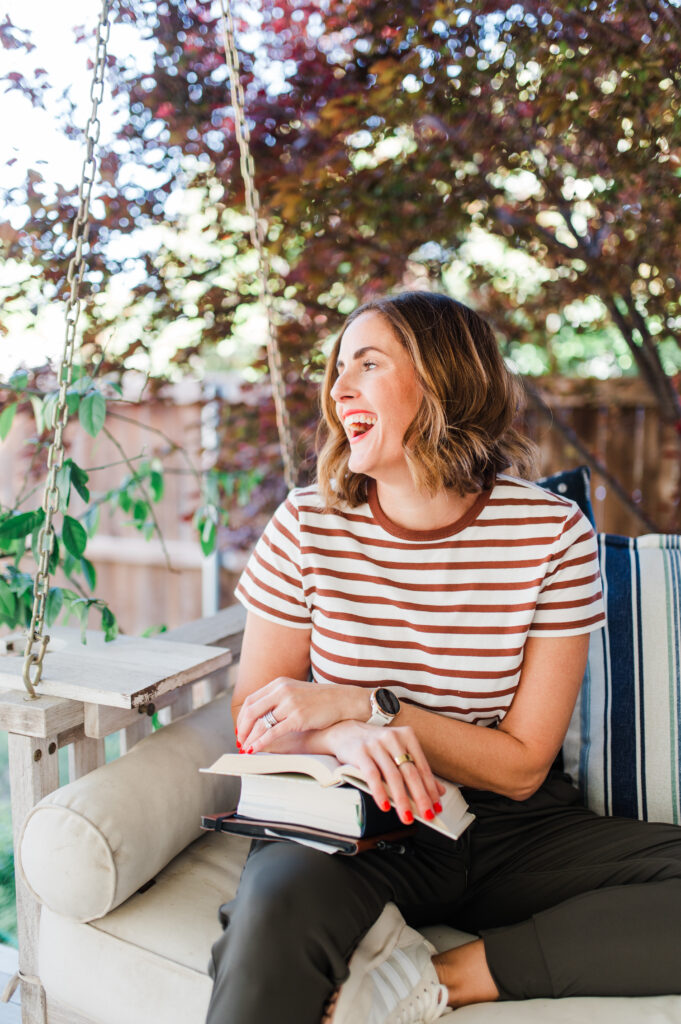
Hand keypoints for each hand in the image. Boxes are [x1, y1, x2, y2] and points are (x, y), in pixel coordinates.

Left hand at [236, 677, 367, 752]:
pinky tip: (255, 749)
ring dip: (250, 738)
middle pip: (251, 711)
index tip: (240, 729)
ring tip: (246, 748)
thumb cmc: (319, 699)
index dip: (242, 717)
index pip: (251, 700)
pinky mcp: (297, 717)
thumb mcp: (295, 691)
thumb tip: (259, 716)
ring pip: (261, 723)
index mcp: (279, 684)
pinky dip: (261, 742)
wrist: (342, 700)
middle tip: (240, 741)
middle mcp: (282, 691)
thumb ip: (277, 699)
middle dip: (242, 729)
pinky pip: (273, 732)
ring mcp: (290, 704)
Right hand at [322, 720, 445, 825]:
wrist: (344, 731)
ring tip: (407, 816)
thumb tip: (438, 791)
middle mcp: (392, 738)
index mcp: (407, 736)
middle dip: (421, 797)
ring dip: (402, 800)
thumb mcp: (398, 751)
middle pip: (410, 772)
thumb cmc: (375, 745)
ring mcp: (375, 744)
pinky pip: (372, 775)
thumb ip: (417, 768)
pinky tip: (385, 805)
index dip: (431, 788)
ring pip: (393, 776)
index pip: (422, 767)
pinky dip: (380, 792)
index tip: (437, 806)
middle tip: (427, 815)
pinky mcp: (359, 752)